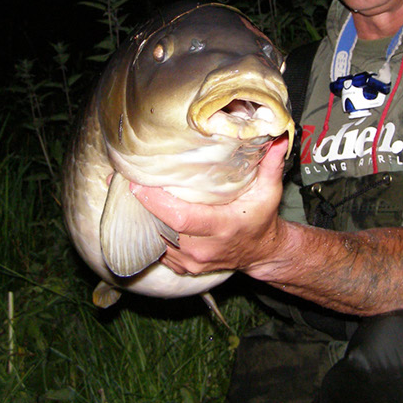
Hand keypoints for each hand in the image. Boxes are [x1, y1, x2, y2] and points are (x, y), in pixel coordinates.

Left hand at [132, 136, 287, 274]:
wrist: (262, 252)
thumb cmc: (262, 218)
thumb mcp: (269, 191)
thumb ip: (271, 164)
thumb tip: (278, 136)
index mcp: (223, 227)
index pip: (180, 218)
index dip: (156, 202)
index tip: (139, 183)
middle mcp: (204, 248)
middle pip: (161, 227)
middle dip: (142, 204)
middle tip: (125, 179)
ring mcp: (192, 261)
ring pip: (156, 240)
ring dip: (142, 218)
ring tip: (129, 192)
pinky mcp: (184, 267)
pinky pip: (158, 250)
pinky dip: (149, 232)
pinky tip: (142, 213)